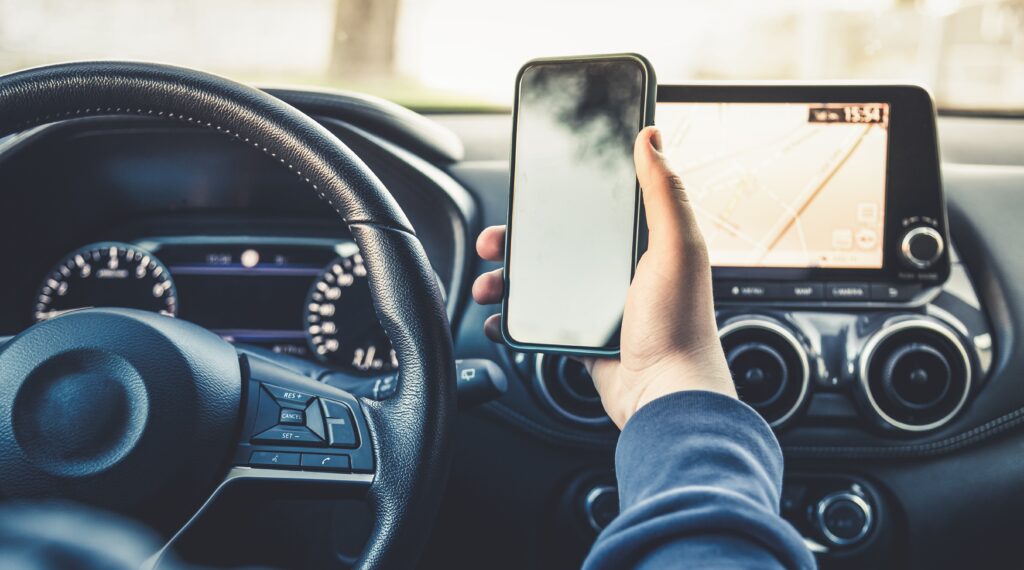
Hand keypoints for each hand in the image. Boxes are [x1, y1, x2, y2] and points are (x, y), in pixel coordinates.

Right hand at [473, 126, 735, 428]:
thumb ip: (664, 192)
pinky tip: (499, 318)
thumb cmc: (680, 324)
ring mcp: (596, 303)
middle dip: (516, 238)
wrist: (665, 396)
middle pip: (554, 241)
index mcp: (641, 242)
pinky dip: (512, 318)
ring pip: (538, 279)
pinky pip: (537, 319)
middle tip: (493, 240)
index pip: (593, 205)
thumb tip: (651, 136)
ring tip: (488, 284)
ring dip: (505, 278)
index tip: (526, 189)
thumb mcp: (677, 247)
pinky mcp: (581, 335)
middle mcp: (617, 268)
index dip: (557, 195)